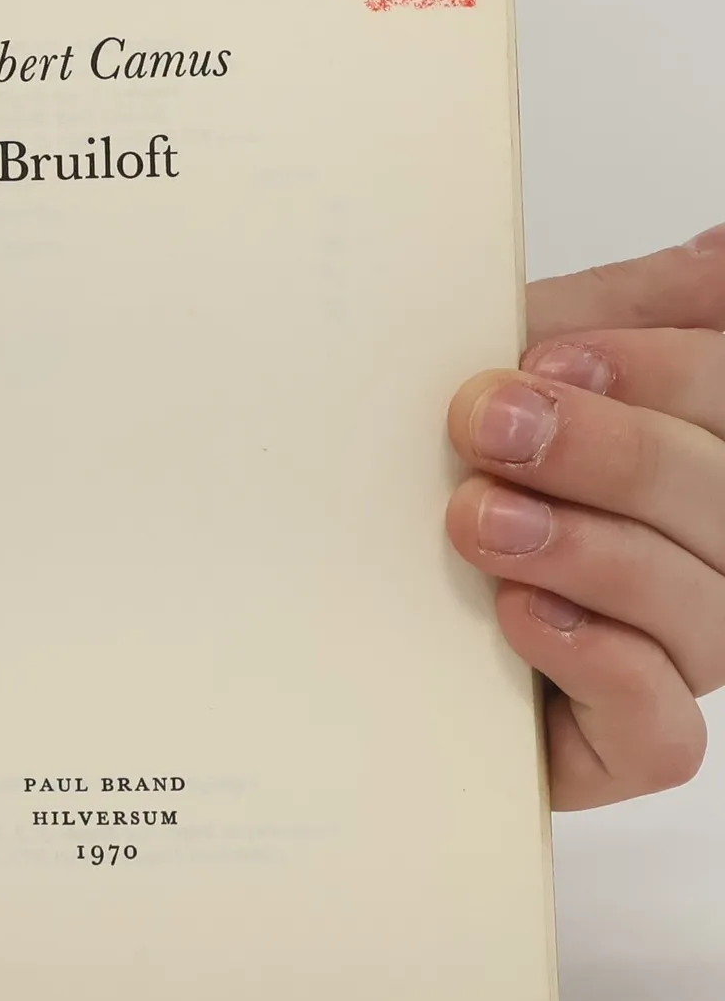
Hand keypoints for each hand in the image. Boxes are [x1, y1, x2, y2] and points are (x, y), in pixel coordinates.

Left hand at [445, 228, 724, 808]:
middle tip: (489, 426)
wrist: (316, 588)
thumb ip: (610, 313)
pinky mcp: (617, 746)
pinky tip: (522, 617)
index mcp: (693, 455)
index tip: (544, 356)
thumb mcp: (504, 364)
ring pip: (713, 617)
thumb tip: (717, 255)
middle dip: (613, 454)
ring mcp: (672, 653)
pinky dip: (602, 667)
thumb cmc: (430, 469)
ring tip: (480, 521)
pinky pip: (666, 734)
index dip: (664, 372)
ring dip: (595, 554)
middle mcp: (703, 554)